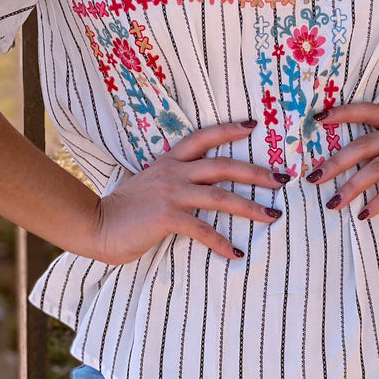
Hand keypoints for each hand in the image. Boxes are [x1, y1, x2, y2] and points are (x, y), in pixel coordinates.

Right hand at [91, 121, 287, 262]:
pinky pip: (202, 229)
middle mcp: (173, 173)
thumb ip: (168, 179)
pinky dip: (221, 242)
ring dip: (250, 206)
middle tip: (281, 179)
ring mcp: (171, 193)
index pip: (203, 137)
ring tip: (273, 216)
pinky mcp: (167, 217)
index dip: (228, 129)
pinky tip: (235, 253)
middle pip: (223, 165)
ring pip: (220, 195)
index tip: (253, 125)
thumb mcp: (147, 183)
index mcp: (169, 162)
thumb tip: (185, 182)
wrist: (96, 225)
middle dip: (256, 172)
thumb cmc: (123, 209)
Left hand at [308, 104, 378, 217]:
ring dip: (351, 187)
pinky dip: (378, 202)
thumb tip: (350, 155)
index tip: (317, 119)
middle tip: (314, 177)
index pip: (366, 110)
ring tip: (333, 203)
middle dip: (335, 162)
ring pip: (376, 168)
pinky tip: (364, 214)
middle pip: (363, 144)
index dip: (342, 112)